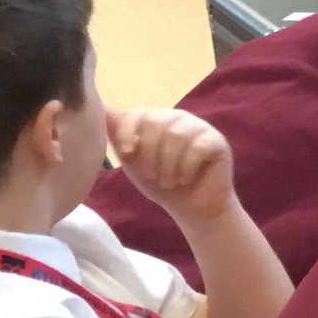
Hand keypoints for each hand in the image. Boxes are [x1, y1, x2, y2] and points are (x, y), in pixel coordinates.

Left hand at [107, 107, 235, 230]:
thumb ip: (119, 135)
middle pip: (156, 123)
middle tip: (153, 176)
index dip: (128, 132)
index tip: (127, 152)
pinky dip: (186, 168)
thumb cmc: (162, 185)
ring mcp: (200, 128)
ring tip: (169, 181)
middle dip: (149, 154)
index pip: (137, 114)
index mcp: (157, 120)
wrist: (193, 209)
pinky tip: (186, 179)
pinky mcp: (218, 142)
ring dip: (168, 165)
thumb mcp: (133, 161)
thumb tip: (100, 108)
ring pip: (176, 136)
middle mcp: (179, 119)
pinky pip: (197, 148)